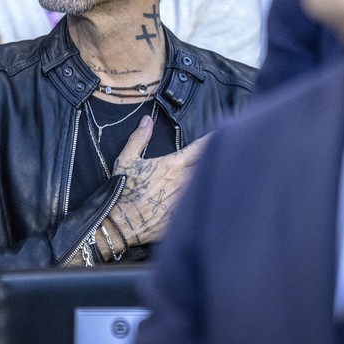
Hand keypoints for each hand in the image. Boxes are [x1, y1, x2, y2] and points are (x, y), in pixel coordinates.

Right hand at [109, 116, 208, 246]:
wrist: (120, 224)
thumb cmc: (122, 190)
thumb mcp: (127, 160)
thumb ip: (139, 138)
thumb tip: (147, 120)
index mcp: (172, 166)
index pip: (200, 148)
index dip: (212, 140)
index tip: (221, 134)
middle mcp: (183, 182)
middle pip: (208, 166)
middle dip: (215, 160)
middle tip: (224, 154)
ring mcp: (186, 201)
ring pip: (207, 186)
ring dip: (212, 180)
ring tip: (221, 176)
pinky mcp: (184, 218)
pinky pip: (200, 207)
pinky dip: (205, 202)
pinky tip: (210, 202)